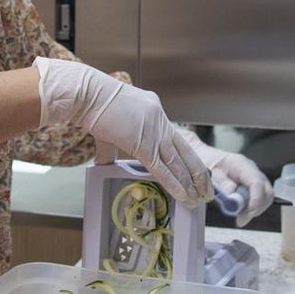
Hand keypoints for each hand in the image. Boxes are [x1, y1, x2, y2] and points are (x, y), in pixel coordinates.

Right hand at [33, 57, 211, 203]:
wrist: (88, 95)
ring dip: (190, 183)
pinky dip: (174, 184)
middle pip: (185, 151)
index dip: (187, 158)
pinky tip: (183, 195)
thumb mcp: (112, 123)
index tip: (194, 172)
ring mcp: (153, 132)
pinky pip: (162, 169)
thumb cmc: (93, 105)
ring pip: (177, 163)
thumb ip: (113, 146)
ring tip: (198, 198)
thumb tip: (105, 164)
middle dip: (198, 174)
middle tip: (206, 190)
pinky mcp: (143, 144)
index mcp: (154, 111)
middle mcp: (159, 120)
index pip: (176, 139)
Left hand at [179, 128, 273, 226]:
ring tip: (239, 217)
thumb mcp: (210, 172)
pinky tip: (240, 212)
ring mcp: (254, 179)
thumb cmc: (208, 163)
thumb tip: (232, 193)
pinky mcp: (253, 187)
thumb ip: (221, 182)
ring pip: (265, 197)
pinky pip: (259, 199)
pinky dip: (252, 208)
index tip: (247, 212)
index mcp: (242, 165)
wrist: (208, 158)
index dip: (255, 199)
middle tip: (242, 219)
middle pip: (267, 192)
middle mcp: (252, 171)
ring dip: (254, 210)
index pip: (257, 182)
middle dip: (257, 208)